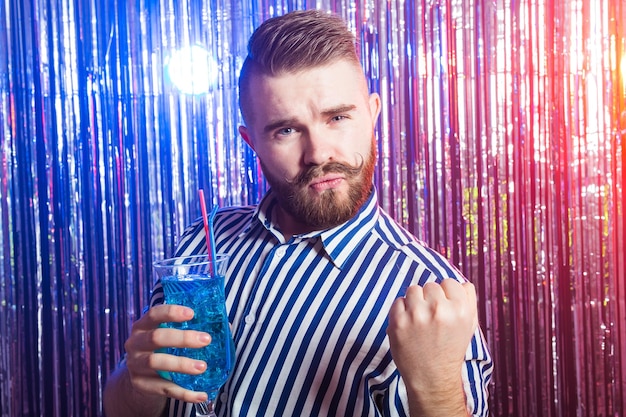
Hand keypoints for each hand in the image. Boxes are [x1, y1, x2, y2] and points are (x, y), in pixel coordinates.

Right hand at [123, 304, 211, 402]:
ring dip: (182, 364)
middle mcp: (136, 343)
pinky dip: (184, 393)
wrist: (142, 377)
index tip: (191, 314)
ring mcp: (136, 364)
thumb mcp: (170, 335)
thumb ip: (192, 328)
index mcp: (144, 325)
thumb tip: (226, 326)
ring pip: (157, 362)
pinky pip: (164, 388)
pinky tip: (201, 395)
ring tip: (202, 367)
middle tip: (206, 340)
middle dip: (183, 338)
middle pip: (157, 337)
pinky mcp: (140, 384)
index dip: (172, 312)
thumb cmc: (162, 349)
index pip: (154, 314)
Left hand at [387, 279, 477, 414]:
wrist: (432, 377)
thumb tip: (462, 282)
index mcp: (460, 309)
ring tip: (420, 320)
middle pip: (430, 285)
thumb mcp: (469, 325)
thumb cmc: (450, 349)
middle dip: (430, 299)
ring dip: (414, 302)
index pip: (449, 282)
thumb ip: (468, 300)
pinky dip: (401, 311)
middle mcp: (439, 309)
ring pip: (413, 290)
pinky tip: (409, 326)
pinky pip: (398, 302)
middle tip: (431, 318)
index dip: (446, 295)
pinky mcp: (398, 322)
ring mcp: (417, 315)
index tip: (444, 308)